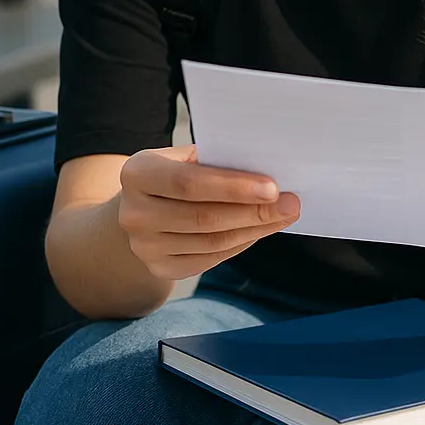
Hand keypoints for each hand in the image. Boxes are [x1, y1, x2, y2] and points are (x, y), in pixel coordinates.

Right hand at [118, 144, 299, 280]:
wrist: (140, 206)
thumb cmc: (172, 172)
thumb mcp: (182, 156)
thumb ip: (213, 160)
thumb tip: (266, 169)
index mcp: (138, 172)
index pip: (188, 183)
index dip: (232, 187)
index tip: (273, 187)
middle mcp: (134, 213)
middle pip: (204, 217)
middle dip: (254, 211)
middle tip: (290, 203)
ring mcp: (144, 246)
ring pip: (211, 242)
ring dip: (253, 229)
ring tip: (282, 215)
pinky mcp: (160, 268)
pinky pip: (209, 259)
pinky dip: (240, 243)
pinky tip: (259, 229)